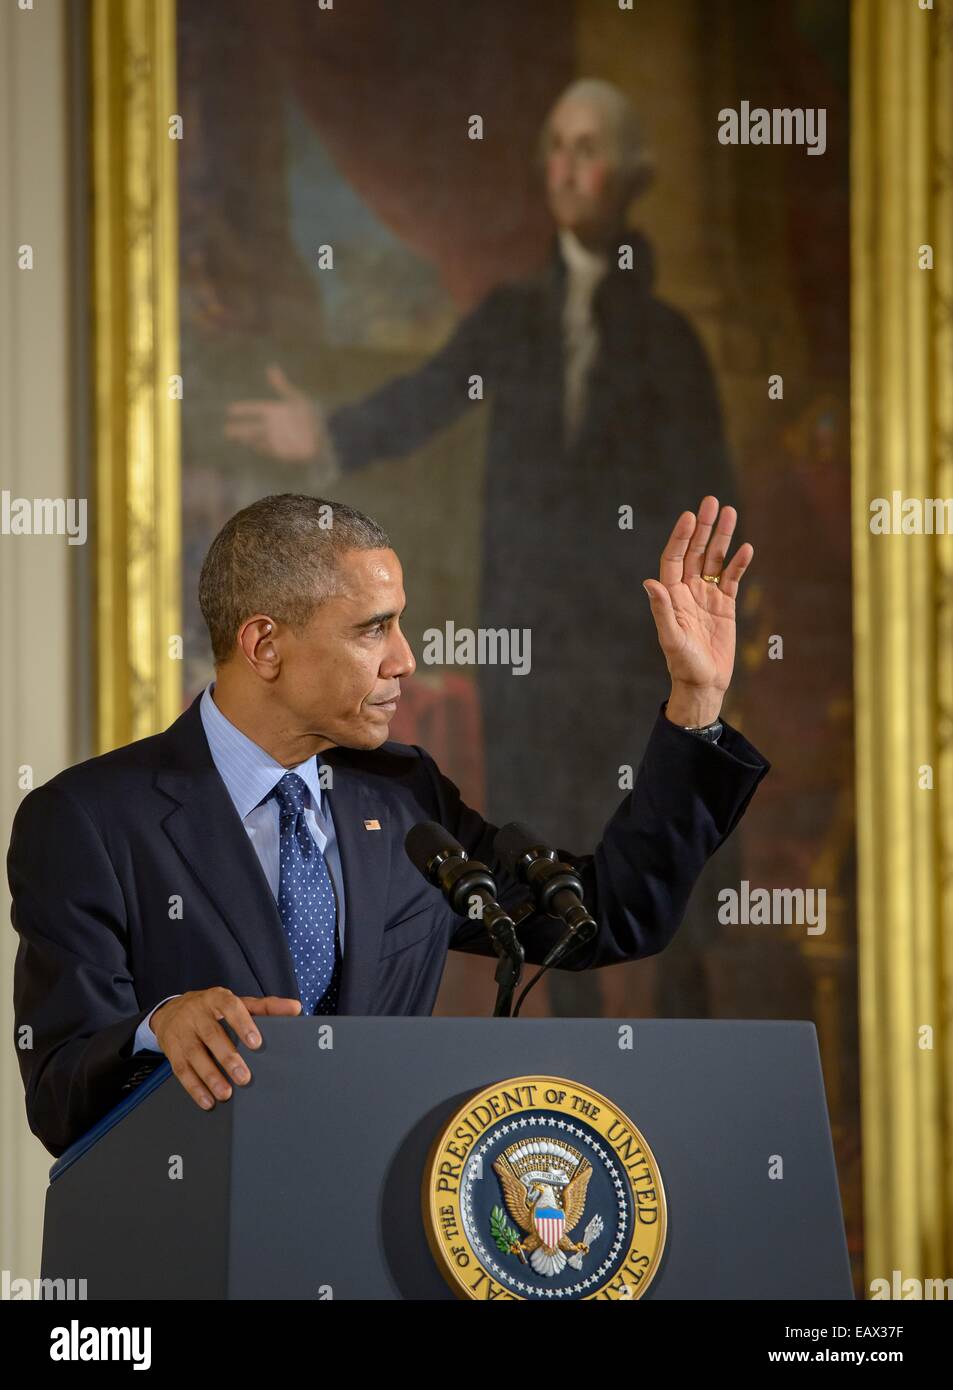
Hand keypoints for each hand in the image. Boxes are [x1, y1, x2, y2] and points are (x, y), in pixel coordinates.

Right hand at [151, 988, 301, 1110]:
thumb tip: (295, 1009)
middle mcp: (197, 1013)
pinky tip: (207, 1101)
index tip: (256, 1043)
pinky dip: (194, 1088)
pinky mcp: (171, 1050)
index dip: (243, 1024)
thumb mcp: (237, 1003)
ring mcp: (182, 1032)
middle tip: (244, 1077)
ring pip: (194, 1055)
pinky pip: (181, 1070)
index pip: (230, 1007)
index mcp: (216, 998)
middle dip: (228, 1058)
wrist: (171, 1011)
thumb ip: (266, 1007)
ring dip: (210, 1077)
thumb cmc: (213, 1009)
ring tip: (226, 1094)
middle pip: (212, 1035)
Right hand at [224, 364, 330, 462]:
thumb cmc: (312, 415)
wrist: (326, 434)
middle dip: (239, 429)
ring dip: (247, 438)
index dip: (243, 409)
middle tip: (226, 430)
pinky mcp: (282, 451)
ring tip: (236, 437)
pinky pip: (269, 449)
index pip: (254, 409)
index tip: (230, 409)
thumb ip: (282, 386)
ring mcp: (276, 438)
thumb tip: (271, 367)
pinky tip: (254, 445)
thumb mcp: (296, 399)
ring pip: (257, 439)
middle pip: (251, 427)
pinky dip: (262, 447)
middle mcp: (272, 426)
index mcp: (274, 411)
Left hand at [642, 495, 753, 727]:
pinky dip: (739, 564)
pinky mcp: (725, 605)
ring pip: (715, 560)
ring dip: (723, 538)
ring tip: (731, 512)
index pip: (674, 558)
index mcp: (672, 595)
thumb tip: (649, 582)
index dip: (681, 537)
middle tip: (712, 502)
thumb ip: (662, 610)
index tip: (690, 516)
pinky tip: (747, 548)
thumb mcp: (671, 638)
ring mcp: (707, 596)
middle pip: (695, 551)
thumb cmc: (683, 664)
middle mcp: (688, 591)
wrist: (704, 683)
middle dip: (704, 527)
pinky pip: (732, 578)